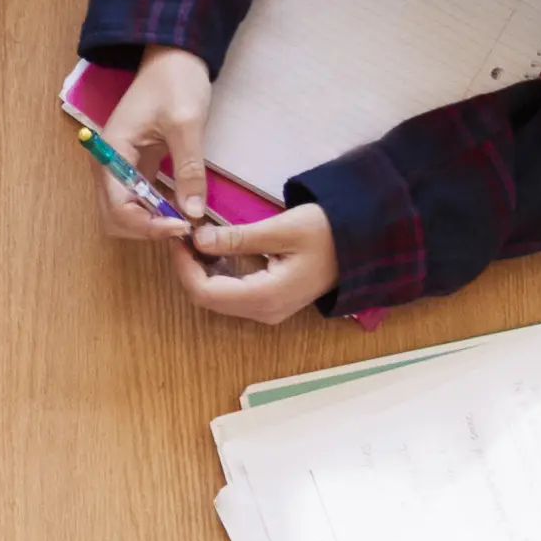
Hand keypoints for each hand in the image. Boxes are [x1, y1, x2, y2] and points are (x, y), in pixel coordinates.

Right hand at [92, 48, 215, 238]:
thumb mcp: (187, 124)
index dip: (148, 225)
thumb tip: (192, 214)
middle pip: (114, 217)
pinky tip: (179, 210)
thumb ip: (188, 170)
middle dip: (145, 230)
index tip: (182, 225)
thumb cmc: (175, 82)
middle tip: (182, 227)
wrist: (174, 55)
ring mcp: (120, 165)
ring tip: (183, 221)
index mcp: (112, 152)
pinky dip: (154, 211)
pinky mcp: (135, 165)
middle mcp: (108, 164)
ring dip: (149, 224)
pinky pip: (137, 199)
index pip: (118, 207)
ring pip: (124, 213)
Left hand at [170, 204, 336, 325]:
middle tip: (183, 233)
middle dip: (189, 267)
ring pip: (218, 297)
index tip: (177, 237)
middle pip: (208, 298)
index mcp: (266, 297)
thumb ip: (238, 238)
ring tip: (196, 237)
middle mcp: (264, 311)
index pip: (206, 293)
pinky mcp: (270, 302)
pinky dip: (217, 272)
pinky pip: (232, 293)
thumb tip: (198, 239)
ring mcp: (267, 310)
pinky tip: (216, 248)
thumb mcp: (282, 229)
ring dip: (202, 270)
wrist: (363, 246)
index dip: (184, 267)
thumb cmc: (328, 232)